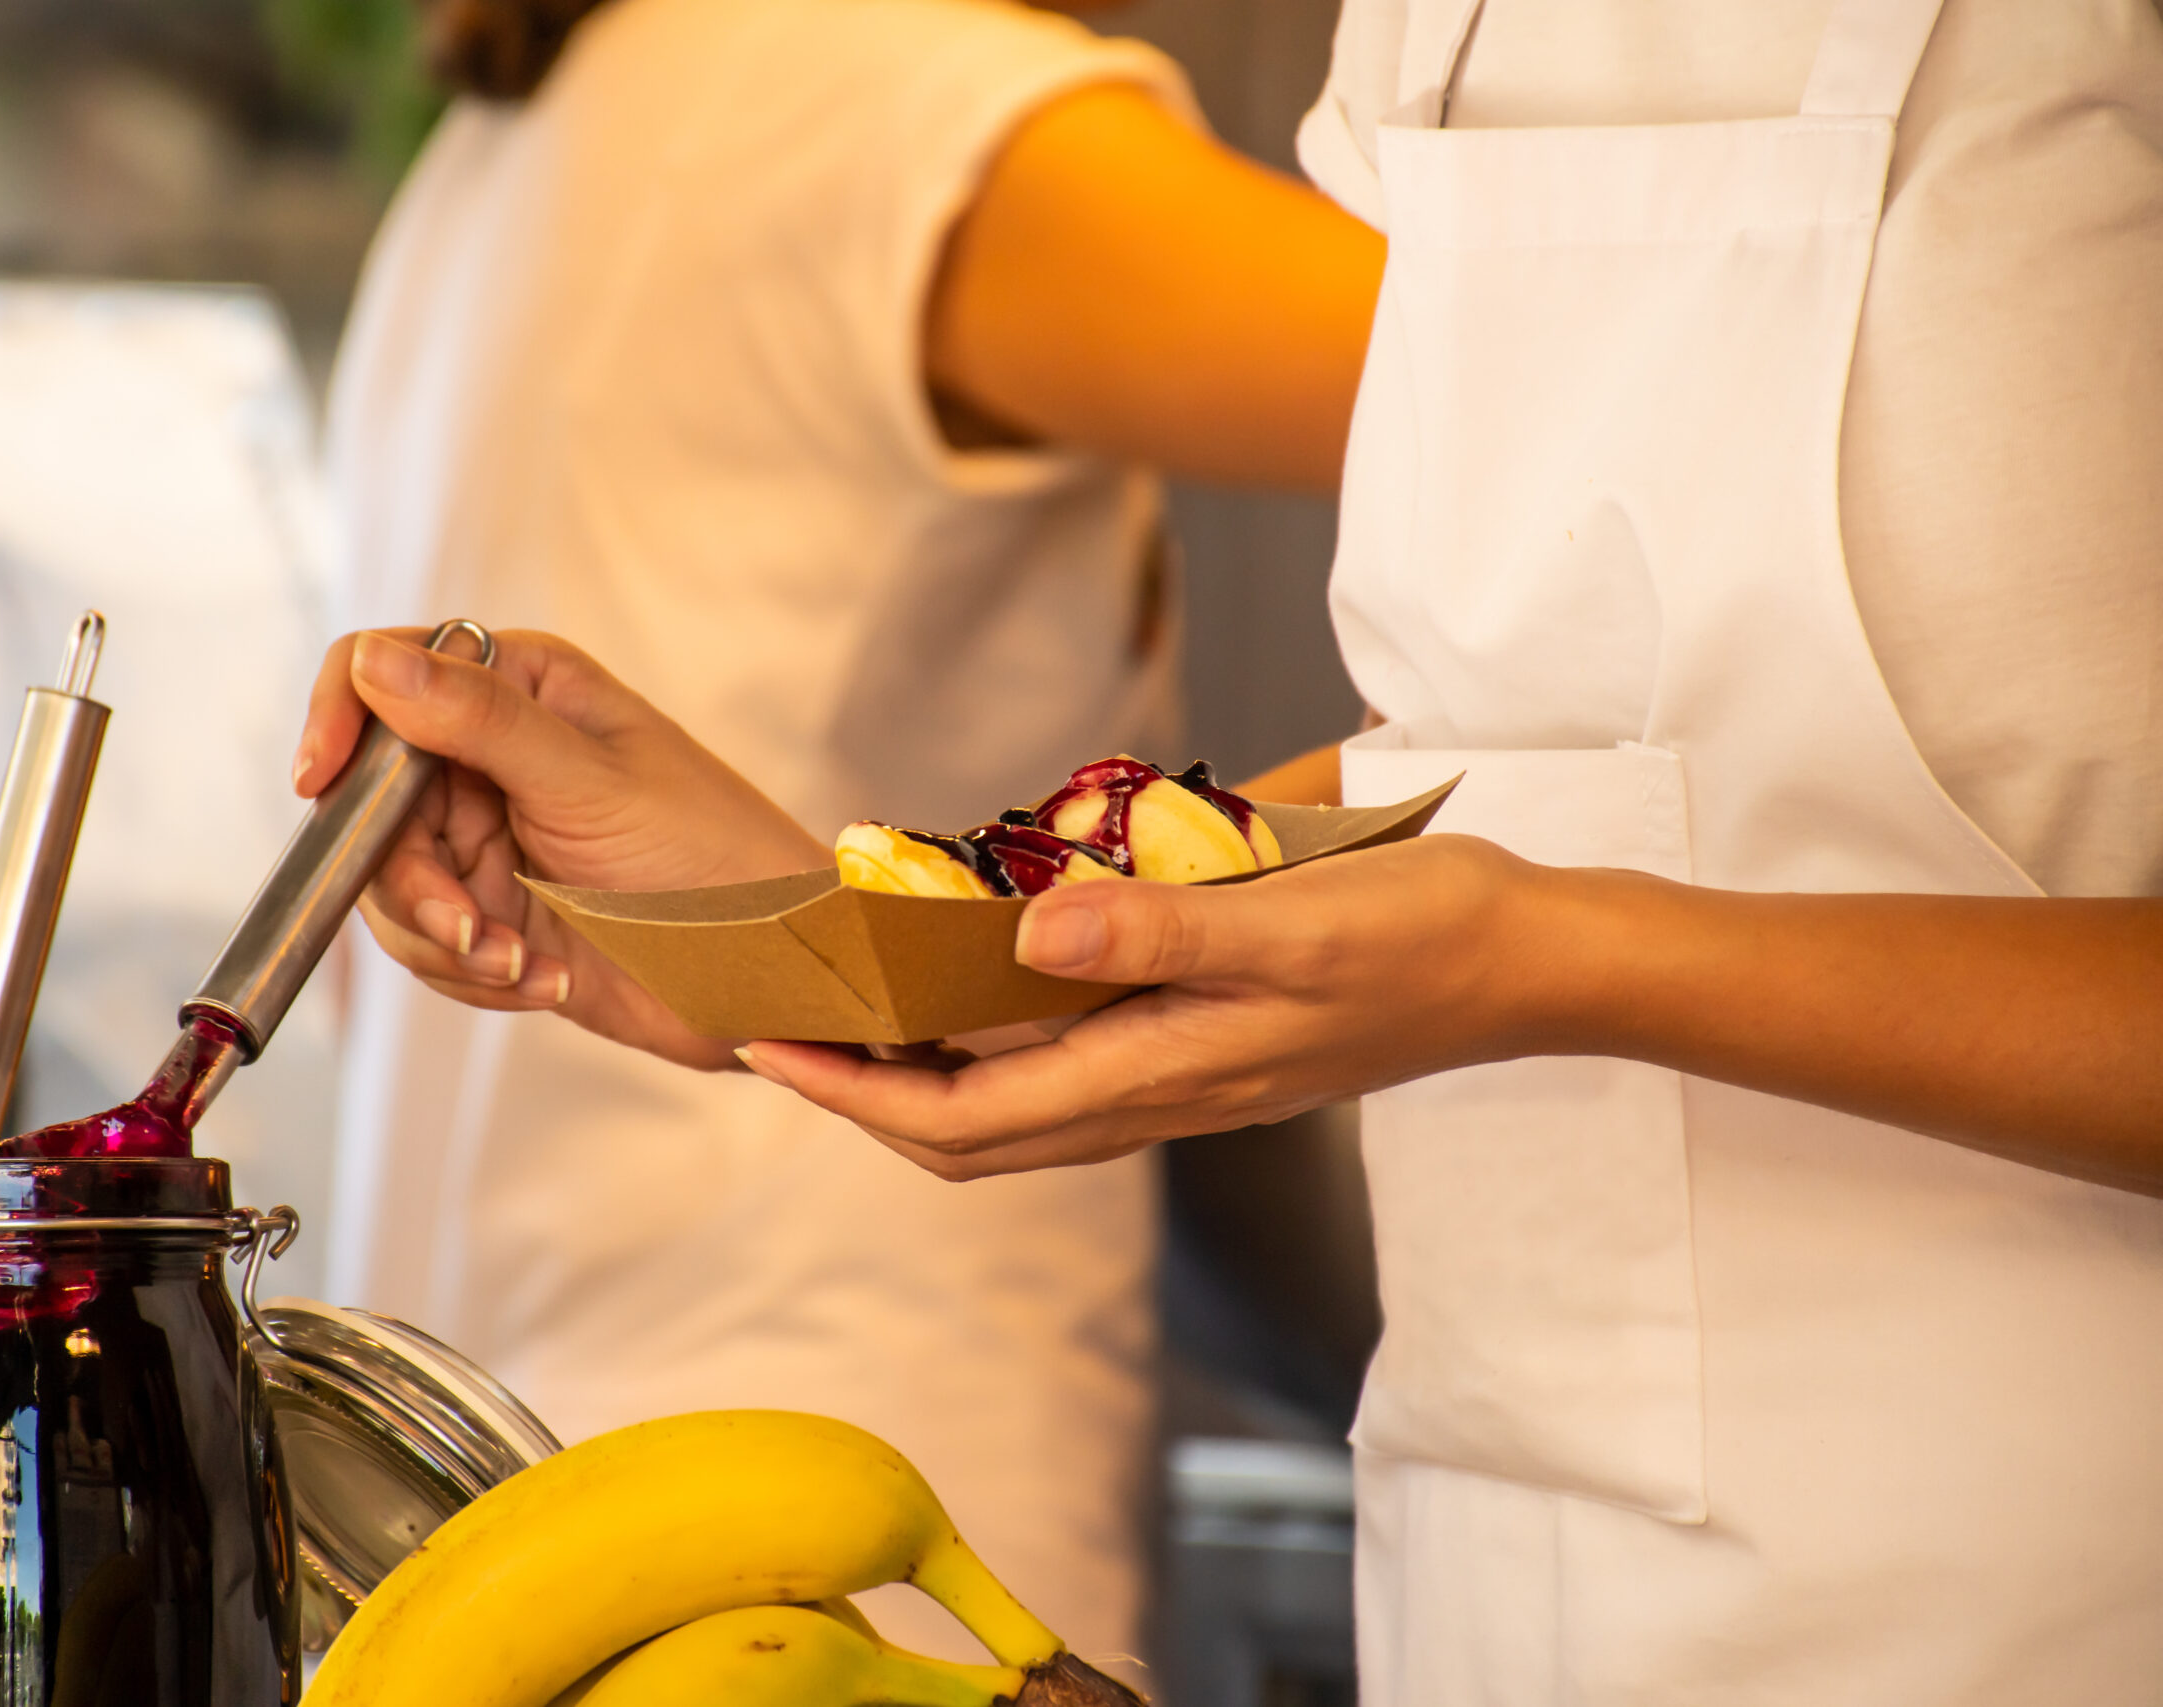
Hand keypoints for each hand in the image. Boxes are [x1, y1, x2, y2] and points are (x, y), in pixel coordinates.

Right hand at [294, 627, 826, 1070]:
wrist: (777, 974)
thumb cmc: (717, 857)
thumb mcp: (592, 784)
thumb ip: (480, 723)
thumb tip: (376, 663)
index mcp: (520, 688)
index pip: (383, 673)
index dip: (339, 722)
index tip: (318, 785)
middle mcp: (493, 754)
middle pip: (370, 803)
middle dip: (410, 882)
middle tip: (472, 930)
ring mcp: (491, 837)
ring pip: (390, 886)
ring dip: (449, 940)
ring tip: (524, 965)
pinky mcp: (498, 913)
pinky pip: (432, 945)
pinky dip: (475, 972)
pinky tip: (548, 980)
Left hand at [736, 835, 1561, 1178]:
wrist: (1524, 965)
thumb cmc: (1418, 936)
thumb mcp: (1288, 921)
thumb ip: (1156, 932)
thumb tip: (1021, 940)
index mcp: (1161, 1074)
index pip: (965, 1118)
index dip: (854, 1096)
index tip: (770, 1050)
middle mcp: (1160, 1097)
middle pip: (973, 1138)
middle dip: (864, 1104)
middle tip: (782, 1040)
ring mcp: (1185, 1084)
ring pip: (1019, 1116)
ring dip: (923, 1087)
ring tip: (853, 1026)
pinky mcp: (1209, 1054)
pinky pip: (1070, 1080)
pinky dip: (998, 1055)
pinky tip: (981, 995)